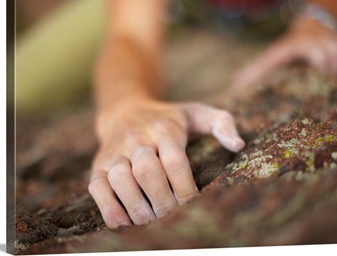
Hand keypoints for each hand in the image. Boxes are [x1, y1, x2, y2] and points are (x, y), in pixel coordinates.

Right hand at [88, 98, 244, 227]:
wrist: (124, 111)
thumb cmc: (167, 118)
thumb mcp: (196, 112)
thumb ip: (221, 123)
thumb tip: (238, 145)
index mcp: (164, 128)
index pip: (175, 160)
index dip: (185, 186)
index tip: (196, 205)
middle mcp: (137, 139)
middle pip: (147, 170)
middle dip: (164, 200)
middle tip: (175, 220)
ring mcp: (115, 153)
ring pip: (120, 178)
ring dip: (137, 206)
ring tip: (153, 225)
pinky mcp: (98, 165)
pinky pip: (98, 187)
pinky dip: (108, 208)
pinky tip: (125, 224)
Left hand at [232, 18, 336, 86]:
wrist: (308, 27)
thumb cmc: (288, 49)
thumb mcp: (271, 57)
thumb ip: (255, 70)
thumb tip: (235, 83)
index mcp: (300, 47)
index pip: (316, 59)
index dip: (317, 72)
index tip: (312, 82)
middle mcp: (318, 40)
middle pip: (332, 61)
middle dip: (329, 75)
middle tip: (323, 84)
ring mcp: (334, 38)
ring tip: (333, 78)